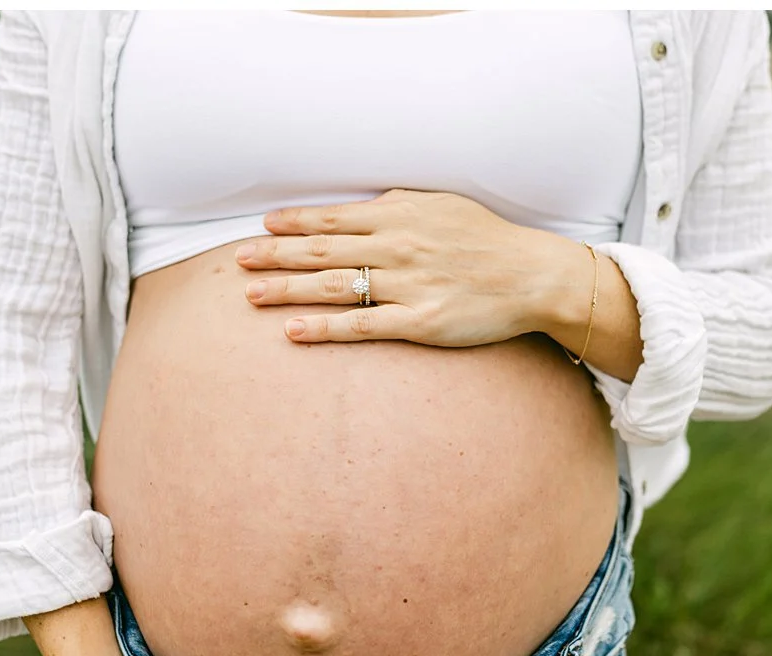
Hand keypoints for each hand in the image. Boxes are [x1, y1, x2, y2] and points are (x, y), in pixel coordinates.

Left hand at [237, 189, 589, 347]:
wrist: (533, 276)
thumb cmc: (487, 241)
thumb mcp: (441, 207)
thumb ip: (397, 208)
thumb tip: (359, 209)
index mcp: (401, 216)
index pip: (333, 219)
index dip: (294, 223)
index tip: (263, 226)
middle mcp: (398, 247)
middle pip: (322, 251)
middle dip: (275, 254)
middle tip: (238, 261)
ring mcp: (407, 285)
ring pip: (334, 286)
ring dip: (287, 290)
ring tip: (251, 295)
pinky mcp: (419, 321)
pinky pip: (361, 326)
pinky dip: (323, 328)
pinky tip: (293, 331)